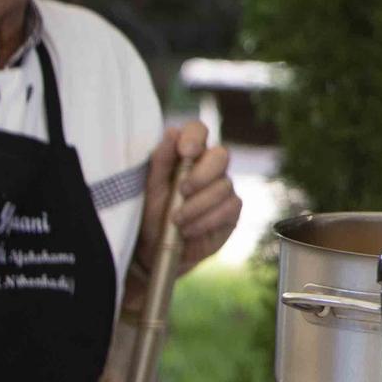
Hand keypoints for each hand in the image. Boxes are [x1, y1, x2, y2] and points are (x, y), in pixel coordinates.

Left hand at [133, 121, 241, 279]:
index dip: (195, 137)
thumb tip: (172, 132)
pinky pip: (230, 207)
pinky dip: (206, 220)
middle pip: (221, 155)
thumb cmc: (148, 215)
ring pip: (224, 185)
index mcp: (187, 154)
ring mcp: (224, 188)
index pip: (199, 130)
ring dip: (198, 205)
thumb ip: (160, 161)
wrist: (154, 252)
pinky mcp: (232, 210)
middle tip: (181, 191)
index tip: (185, 153)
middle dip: (201, 174)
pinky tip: (189, 230)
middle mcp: (209, 167)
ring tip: (176, 220)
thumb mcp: (149, 188)